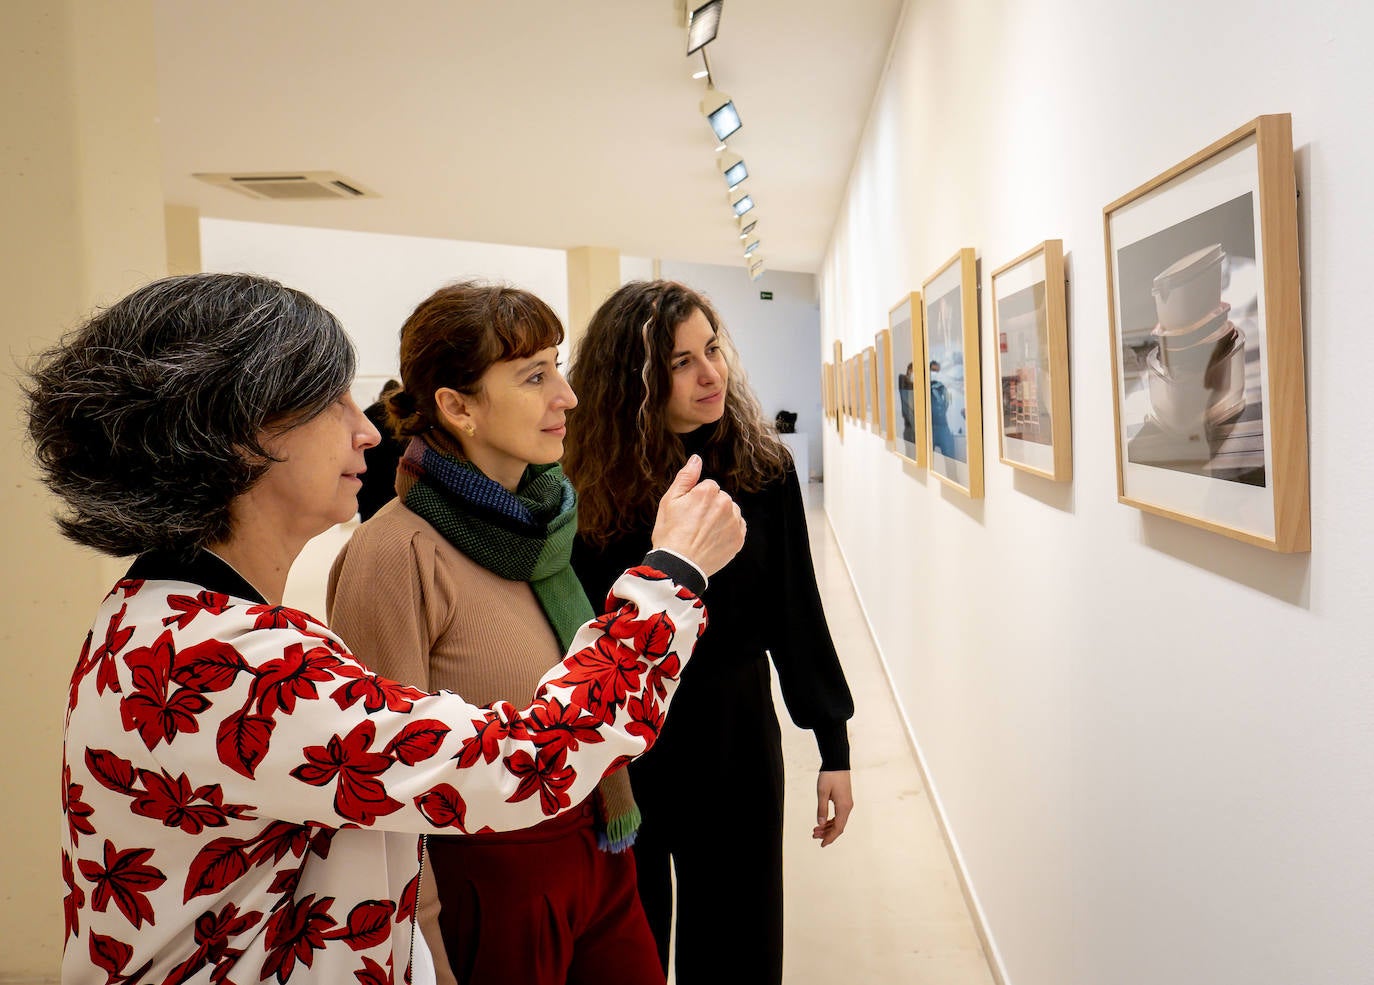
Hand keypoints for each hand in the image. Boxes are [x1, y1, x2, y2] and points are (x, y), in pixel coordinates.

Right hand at [650, 455, 745, 577]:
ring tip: (703, 533)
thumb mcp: (670, 500)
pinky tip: (713, 539)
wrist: (679, 564)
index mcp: (709, 491)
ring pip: (730, 512)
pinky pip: (737, 527)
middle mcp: (726, 503)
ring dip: (721, 518)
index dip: (696, 499)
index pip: (708, 486)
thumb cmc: (670, 534)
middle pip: (721, 498)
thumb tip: (696, 459)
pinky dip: (728, 531)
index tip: (688, 512)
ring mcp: (734, 522)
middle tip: (694, 524)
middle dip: (710, 507)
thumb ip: (686, 476)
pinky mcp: (739, 538)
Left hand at [812, 770, 852, 846]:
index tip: (822, 844)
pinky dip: (830, 820)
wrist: (837, 762)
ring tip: (815, 830)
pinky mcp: (844, 800)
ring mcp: (847, 803)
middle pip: (839, 826)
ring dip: (828, 827)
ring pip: (839, 821)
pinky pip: (839, 815)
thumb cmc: (830, 775)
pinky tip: (822, 822)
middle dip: (827, 833)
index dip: (830, 837)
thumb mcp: (822, 792)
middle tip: (814, 835)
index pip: (838, 828)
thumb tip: (819, 824)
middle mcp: (847, 807)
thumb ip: (821, 809)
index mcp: (843, 807)